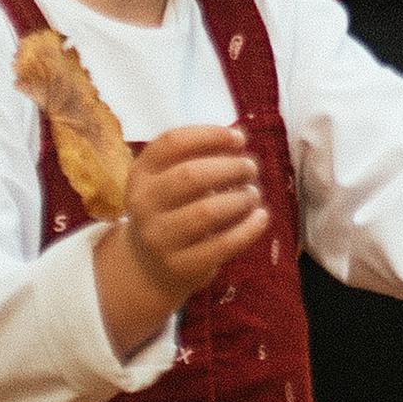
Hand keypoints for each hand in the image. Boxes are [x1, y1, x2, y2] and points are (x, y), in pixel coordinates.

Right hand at [95, 124, 267, 356]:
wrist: (150, 267)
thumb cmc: (172, 210)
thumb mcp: (170, 179)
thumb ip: (199, 156)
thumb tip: (239, 135)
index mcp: (141, 174)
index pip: (172, 142)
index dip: (210, 135)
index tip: (238, 138)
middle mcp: (143, 204)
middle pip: (190, 176)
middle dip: (229, 167)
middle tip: (251, 168)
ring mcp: (159, 238)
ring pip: (206, 211)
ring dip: (240, 198)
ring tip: (253, 194)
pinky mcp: (180, 266)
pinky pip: (221, 245)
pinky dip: (248, 229)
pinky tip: (261, 217)